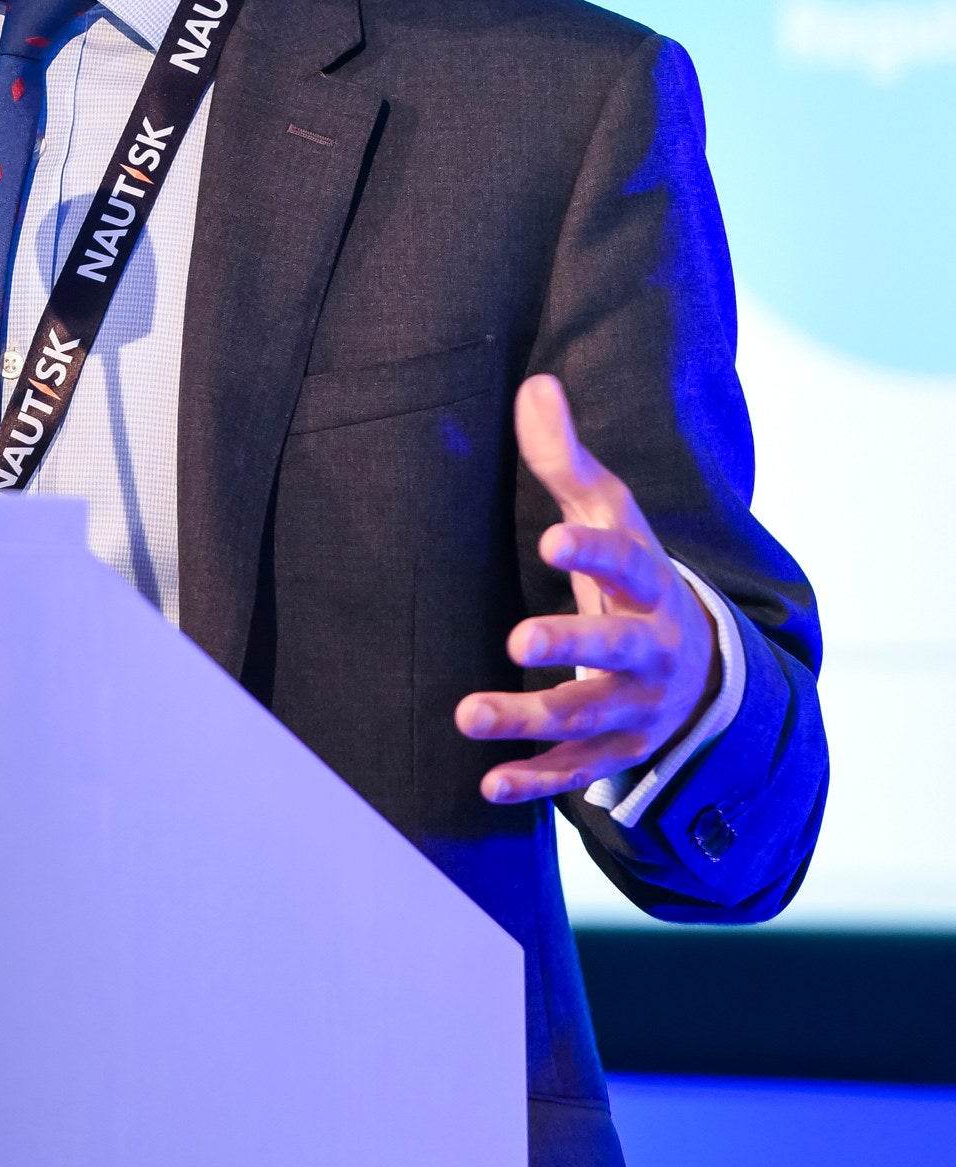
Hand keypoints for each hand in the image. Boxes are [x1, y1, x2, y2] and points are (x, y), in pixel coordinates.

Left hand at [455, 374, 719, 804]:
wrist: (699, 668)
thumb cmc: (633, 576)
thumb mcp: (611, 516)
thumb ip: (568, 459)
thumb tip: (534, 384)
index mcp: (647, 583)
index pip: (624, 561)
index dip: (591, 551)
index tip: (553, 539)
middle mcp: (648, 649)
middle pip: (613, 648)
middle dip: (570, 644)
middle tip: (520, 638)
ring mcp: (635, 707)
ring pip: (584, 717)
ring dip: (527, 718)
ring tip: (468, 713)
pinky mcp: (615, 752)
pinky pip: (574, 772)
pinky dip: (534, 781)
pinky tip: (489, 783)